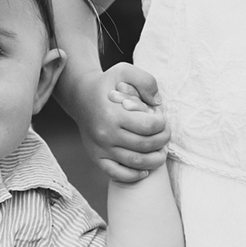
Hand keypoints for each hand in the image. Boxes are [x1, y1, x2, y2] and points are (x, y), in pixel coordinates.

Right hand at [80, 63, 168, 184]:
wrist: (81, 96)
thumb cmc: (107, 84)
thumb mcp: (125, 71)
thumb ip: (145, 81)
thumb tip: (158, 103)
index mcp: (112, 113)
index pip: (149, 126)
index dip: (162, 123)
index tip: (161, 118)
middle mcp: (105, 134)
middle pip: (145, 145)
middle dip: (163, 140)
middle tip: (165, 133)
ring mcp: (100, 148)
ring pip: (136, 163)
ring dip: (155, 159)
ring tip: (161, 151)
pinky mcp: (97, 157)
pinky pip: (118, 174)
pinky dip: (134, 175)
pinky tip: (144, 169)